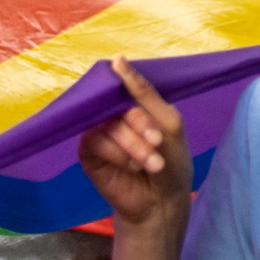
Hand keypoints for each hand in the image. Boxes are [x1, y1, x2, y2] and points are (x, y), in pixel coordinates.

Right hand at [76, 56, 192, 230]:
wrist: (163, 200)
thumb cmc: (172, 161)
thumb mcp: (168, 122)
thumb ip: (144, 93)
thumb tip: (117, 59)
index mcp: (134, 102)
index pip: (124, 82)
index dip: (133, 89)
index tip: (145, 100)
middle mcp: (114, 113)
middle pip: (115, 104)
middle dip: (140, 124)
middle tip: (157, 142)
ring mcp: (100, 131)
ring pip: (106, 124)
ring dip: (132, 144)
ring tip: (152, 163)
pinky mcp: (88, 151)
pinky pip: (95, 141)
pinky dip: (117, 154)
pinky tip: (132, 167)